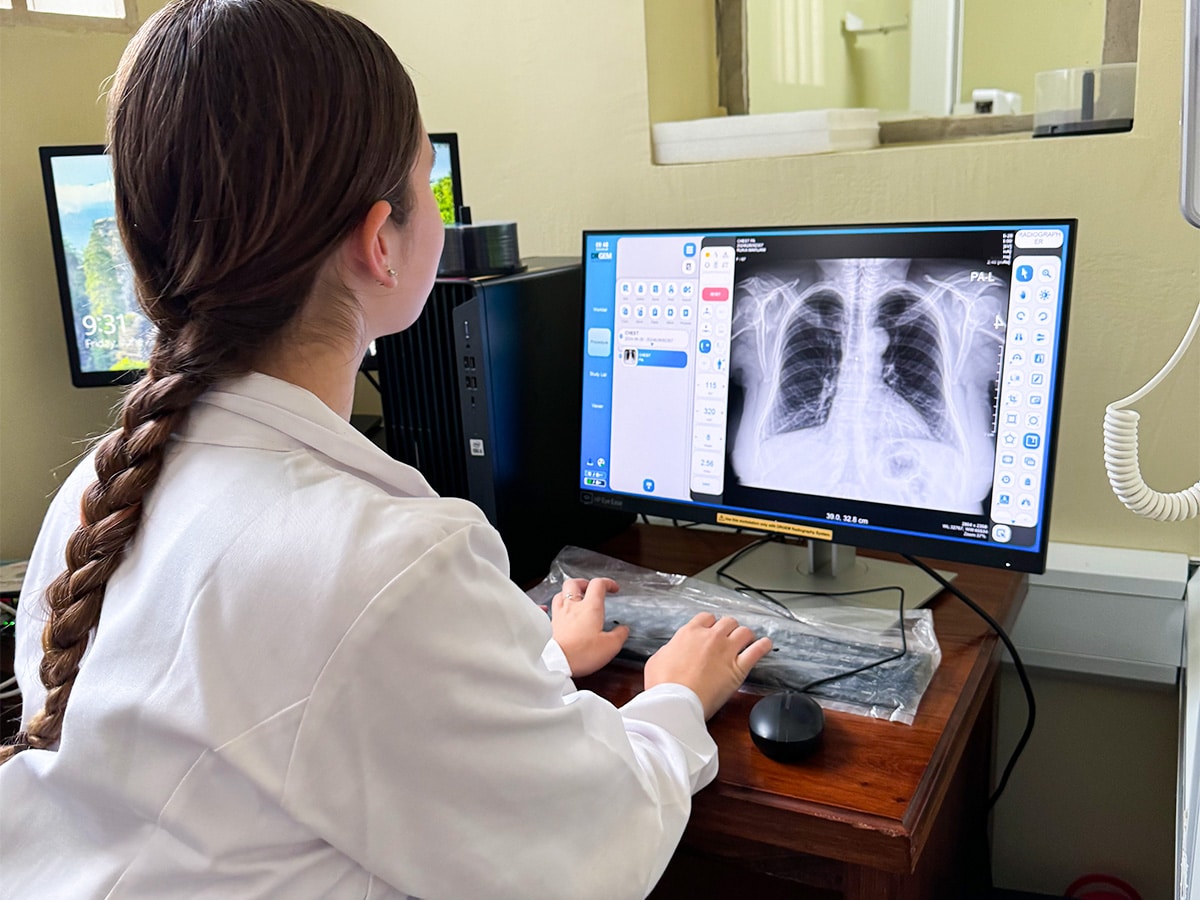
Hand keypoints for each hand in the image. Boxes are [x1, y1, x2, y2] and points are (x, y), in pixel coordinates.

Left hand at [551, 577, 629, 677]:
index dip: (607, 583)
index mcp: (590, 607)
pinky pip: (552, 609)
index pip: (598, 584)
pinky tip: (562, 613)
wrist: (557, 663)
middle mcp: (573, 606)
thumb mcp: (610, 646)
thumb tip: (624, 629)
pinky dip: (559, 607)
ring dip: (569, 593)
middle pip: (574, 583)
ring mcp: (559, 614)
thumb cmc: (583, 653)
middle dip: (584, 583)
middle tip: (590, 589)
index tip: (613, 589)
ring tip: (576, 599)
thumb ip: (620, 635)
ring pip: (560, 594)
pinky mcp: (551, 625)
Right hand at [643, 612, 771, 719]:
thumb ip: (669, 650)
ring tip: (747, 640)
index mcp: (689, 633)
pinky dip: (764, 646)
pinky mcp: (739, 667)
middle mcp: (711, 637)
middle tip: (729, 637)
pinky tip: (766, 645)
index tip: (711, 630)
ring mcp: (727, 650)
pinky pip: (757, 651)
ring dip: (746, 635)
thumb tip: (672, 651)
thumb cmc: (663, 685)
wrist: (676, 702)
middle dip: (729, 628)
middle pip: (728, 621)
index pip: (706, 617)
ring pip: (745, 631)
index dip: (711, 624)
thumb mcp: (656, 660)